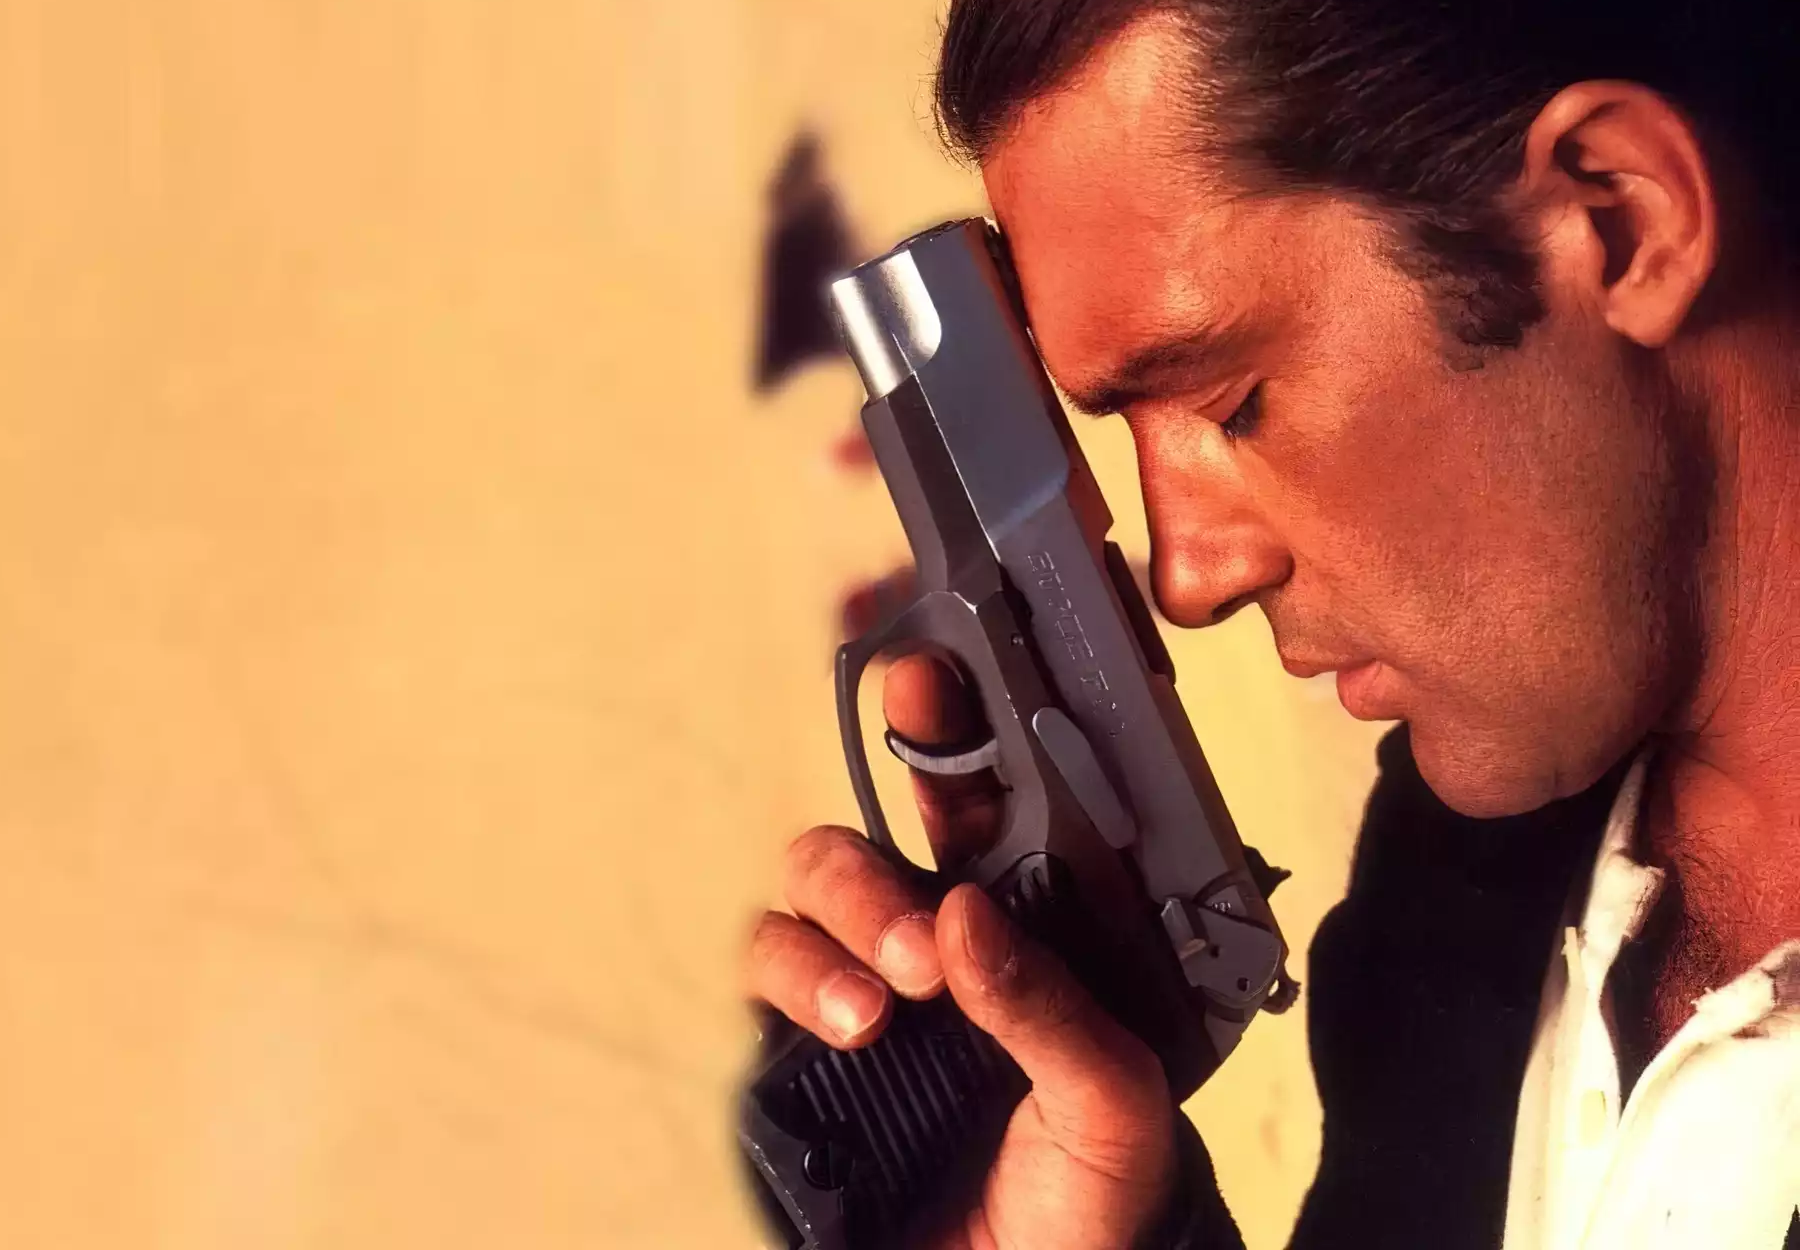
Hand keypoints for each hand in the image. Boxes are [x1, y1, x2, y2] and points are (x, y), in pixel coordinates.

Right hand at [747, 652, 1179, 1249]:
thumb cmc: (1094, 1202)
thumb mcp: (1111, 1102)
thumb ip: (1048, 1004)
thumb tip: (961, 914)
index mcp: (1010, 933)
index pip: (964, 811)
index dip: (938, 732)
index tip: (924, 672)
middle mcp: (921, 948)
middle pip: (856, 846)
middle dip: (870, 878)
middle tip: (920, 948)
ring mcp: (854, 997)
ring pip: (798, 902)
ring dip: (832, 933)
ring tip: (881, 1008)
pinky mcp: (798, 1057)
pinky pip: (757, 980)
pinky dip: (794, 983)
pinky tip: (849, 1030)